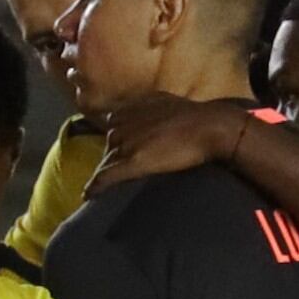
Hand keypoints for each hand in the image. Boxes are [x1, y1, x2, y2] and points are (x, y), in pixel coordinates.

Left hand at [89, 96, 256, 190]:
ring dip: (103, 175)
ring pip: (107, 162)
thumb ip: (153, 108)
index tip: (120, 155)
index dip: (117, 145)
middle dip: (112, 160)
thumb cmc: (195, 116)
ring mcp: (127, 143)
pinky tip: (89, 196)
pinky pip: (107, 176)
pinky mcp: (133, 161)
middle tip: (115, 177)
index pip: (114, 128)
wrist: (209, 126)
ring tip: (100, 191)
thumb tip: (155, 113)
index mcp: (131, 109)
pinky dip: (96, 186)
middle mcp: (123, 124)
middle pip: (109, 147)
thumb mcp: (167, 102)